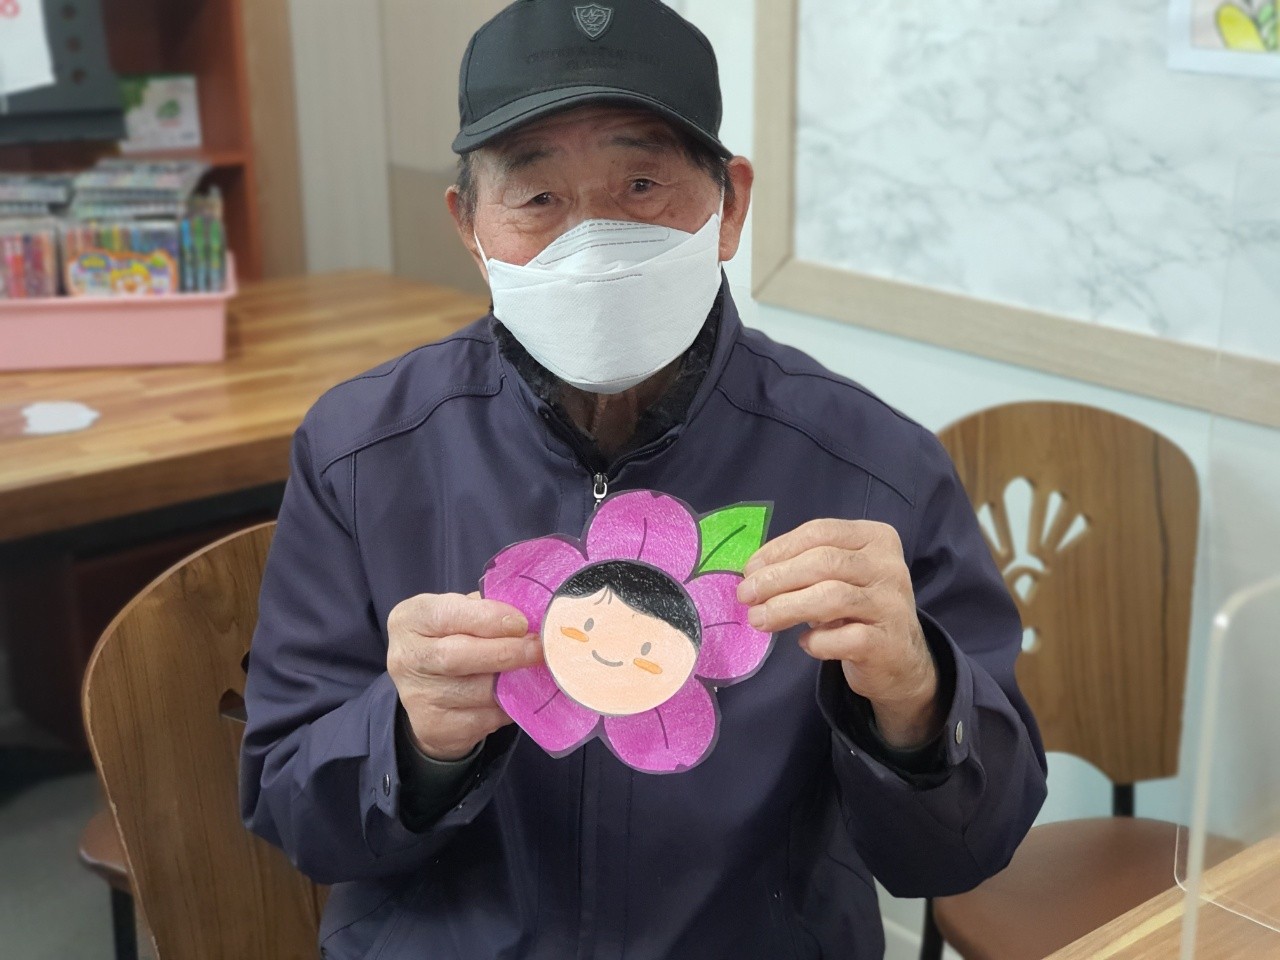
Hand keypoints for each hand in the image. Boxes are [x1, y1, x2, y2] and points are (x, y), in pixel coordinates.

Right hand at [387, 591, 541, 760]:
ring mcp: (416, 696)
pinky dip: (507, 707)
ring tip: (532, 672)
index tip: (521, 623)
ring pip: (476, 692)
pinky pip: (483, 718)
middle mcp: (406, 657)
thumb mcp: (461, 613)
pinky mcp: (433, 727)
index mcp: (411, 619)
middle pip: (456, 657)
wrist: (429, 691)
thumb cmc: (454, 638)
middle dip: (505, 652)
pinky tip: (515, 695)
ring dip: (512, 682)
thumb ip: (488, 610)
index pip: (446, 615)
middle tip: (538, 649)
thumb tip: (532, 617)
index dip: (487, 618)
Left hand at [736, 520, 942, 749]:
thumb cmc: (857, 610)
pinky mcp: (889, 642)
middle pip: (823, 562)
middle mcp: (889, 566)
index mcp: (876, 537)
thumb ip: (804, 567)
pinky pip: (844, 638)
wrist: (900, 659)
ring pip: (832, 597)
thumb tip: (754, 573)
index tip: (750, 569)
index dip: (779, 549)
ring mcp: (892, 604)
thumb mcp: (836, 577)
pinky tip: (805, 644)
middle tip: (745, 595)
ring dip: (786, 608)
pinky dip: (816, 642)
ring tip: (758, 619)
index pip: (821, 532)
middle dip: (776, 578)